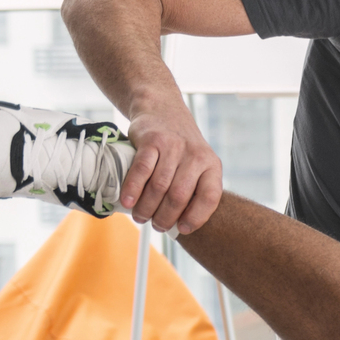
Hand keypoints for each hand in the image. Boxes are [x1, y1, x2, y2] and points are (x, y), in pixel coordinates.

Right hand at [120, 102, 224, 234]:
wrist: (162, 110)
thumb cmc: (180, 147)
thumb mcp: (197, 164)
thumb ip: (193, 189)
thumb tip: (180, 224)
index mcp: (212, 165)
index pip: (209, 197)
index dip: (196, 217)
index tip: (183, 229)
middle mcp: (196, 156)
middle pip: (179, 196)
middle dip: (165, 217)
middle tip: (156, 226)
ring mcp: (174, 147)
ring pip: (159, 186)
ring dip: (147, 207)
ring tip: (140, 217)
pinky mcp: (152, 140)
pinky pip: (141, 171)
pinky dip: (132, 189)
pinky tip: (127, 202)